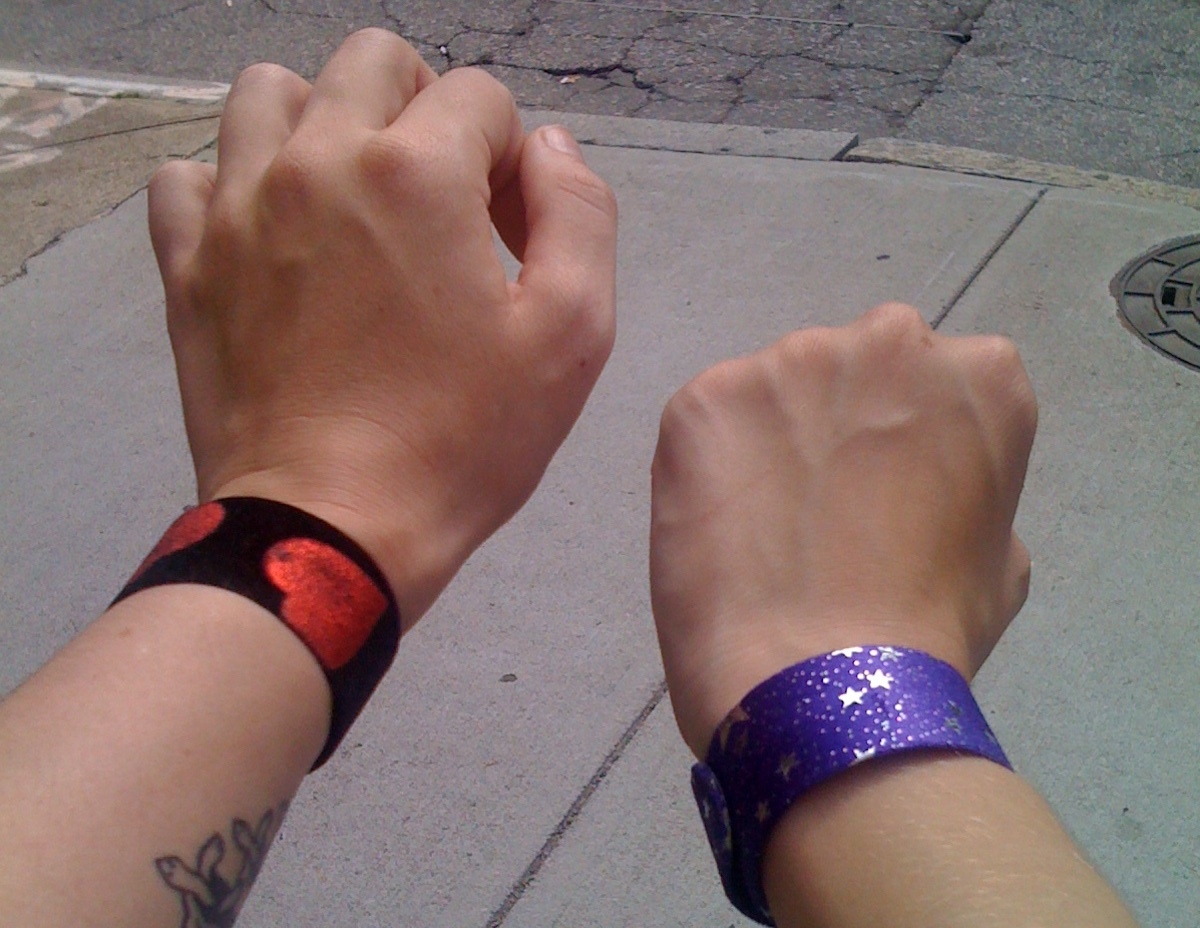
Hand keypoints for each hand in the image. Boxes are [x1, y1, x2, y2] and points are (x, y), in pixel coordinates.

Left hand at [146, 29, 617, 626]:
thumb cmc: (461, 440)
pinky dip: (231, 183)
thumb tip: (549, 149)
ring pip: (268, 93)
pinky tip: (270, 236)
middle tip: (438, 200)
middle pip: (371, 62)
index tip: (506, 236)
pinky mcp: (187, 262)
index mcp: (416, 171)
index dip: (510, 161)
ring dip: (323, 123)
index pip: (479, 97)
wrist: (328, 530)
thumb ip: (578, 215)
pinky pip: (189, 174)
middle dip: (423, 109)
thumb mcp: (571, 333)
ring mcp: (237, 206)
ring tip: (351, 200)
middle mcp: (316, 159)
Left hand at [649, 304, 1036, 756]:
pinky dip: (708, 465)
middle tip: (820, 504)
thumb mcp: (1001, 558)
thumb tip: (923, 486)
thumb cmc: (929, 633)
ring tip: (762, 527)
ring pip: (775, 390)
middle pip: (854, 364)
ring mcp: (788, 360)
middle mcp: (888, 340)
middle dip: (838, 417)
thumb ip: (966, 486)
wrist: (823, 683)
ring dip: (769, 438)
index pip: (937, 378)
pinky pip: (708, 422)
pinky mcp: (706, 396)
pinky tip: (717, 528)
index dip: (904, 437)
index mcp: (980, 375)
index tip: (884, 488)